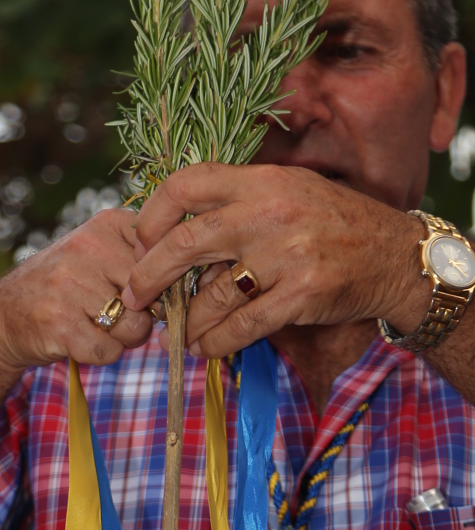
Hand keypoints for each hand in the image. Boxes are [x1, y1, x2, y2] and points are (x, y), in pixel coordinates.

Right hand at [0, 208, 157, 375]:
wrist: (2, 316)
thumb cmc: (63, 288)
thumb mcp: (97, 254)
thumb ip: (139, 259)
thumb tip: (181, 290)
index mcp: (105, 225)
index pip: (162, 258)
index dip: (160, 285)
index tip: (141, 292)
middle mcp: (87, 248)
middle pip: (152, 295)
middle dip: (143, 315)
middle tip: (117, 315)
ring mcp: (71, 286)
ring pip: (134, 327)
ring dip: (122, 338)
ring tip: (97, 327)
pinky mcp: (60, 324)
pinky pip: (109, 351)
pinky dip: (101, 355)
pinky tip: (81, 341)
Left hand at [119, 163, 426, 358]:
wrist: (394, 257)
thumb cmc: (332, 225)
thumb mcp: (289, 192)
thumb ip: (237, 204)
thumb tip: (174, 236)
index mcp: (261, 182)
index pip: (187, 184)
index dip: (153, 214)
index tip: (140, 241)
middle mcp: (269, 213)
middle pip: (184, 243)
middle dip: (149, 275)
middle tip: (136, 296)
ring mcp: (285, 255)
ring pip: (210, 296)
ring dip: (187, 322)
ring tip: (181, 333)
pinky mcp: (299, 295)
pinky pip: (240, 326)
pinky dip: (216, 343)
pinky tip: (206, 348)